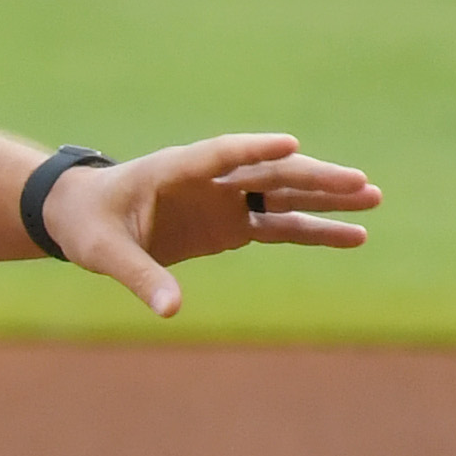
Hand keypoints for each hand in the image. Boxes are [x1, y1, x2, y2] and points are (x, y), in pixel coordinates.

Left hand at [44, 132, 378, 319]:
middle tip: (359, 182)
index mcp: (172, 170)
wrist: (83, 217)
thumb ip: (140, 277)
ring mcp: (224, 200)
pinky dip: (313, 230)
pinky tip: (353, 235)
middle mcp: (207, 180)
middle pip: (267, 172)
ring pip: (283, 193)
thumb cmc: (88, 225)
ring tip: (372, 198)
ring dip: (326, 196)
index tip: (291, 144)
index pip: (220, 155)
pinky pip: (279, 225)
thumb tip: (171, 311)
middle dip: (312, 176)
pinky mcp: (231, 224)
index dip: (253, 149)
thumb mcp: (105, 253)